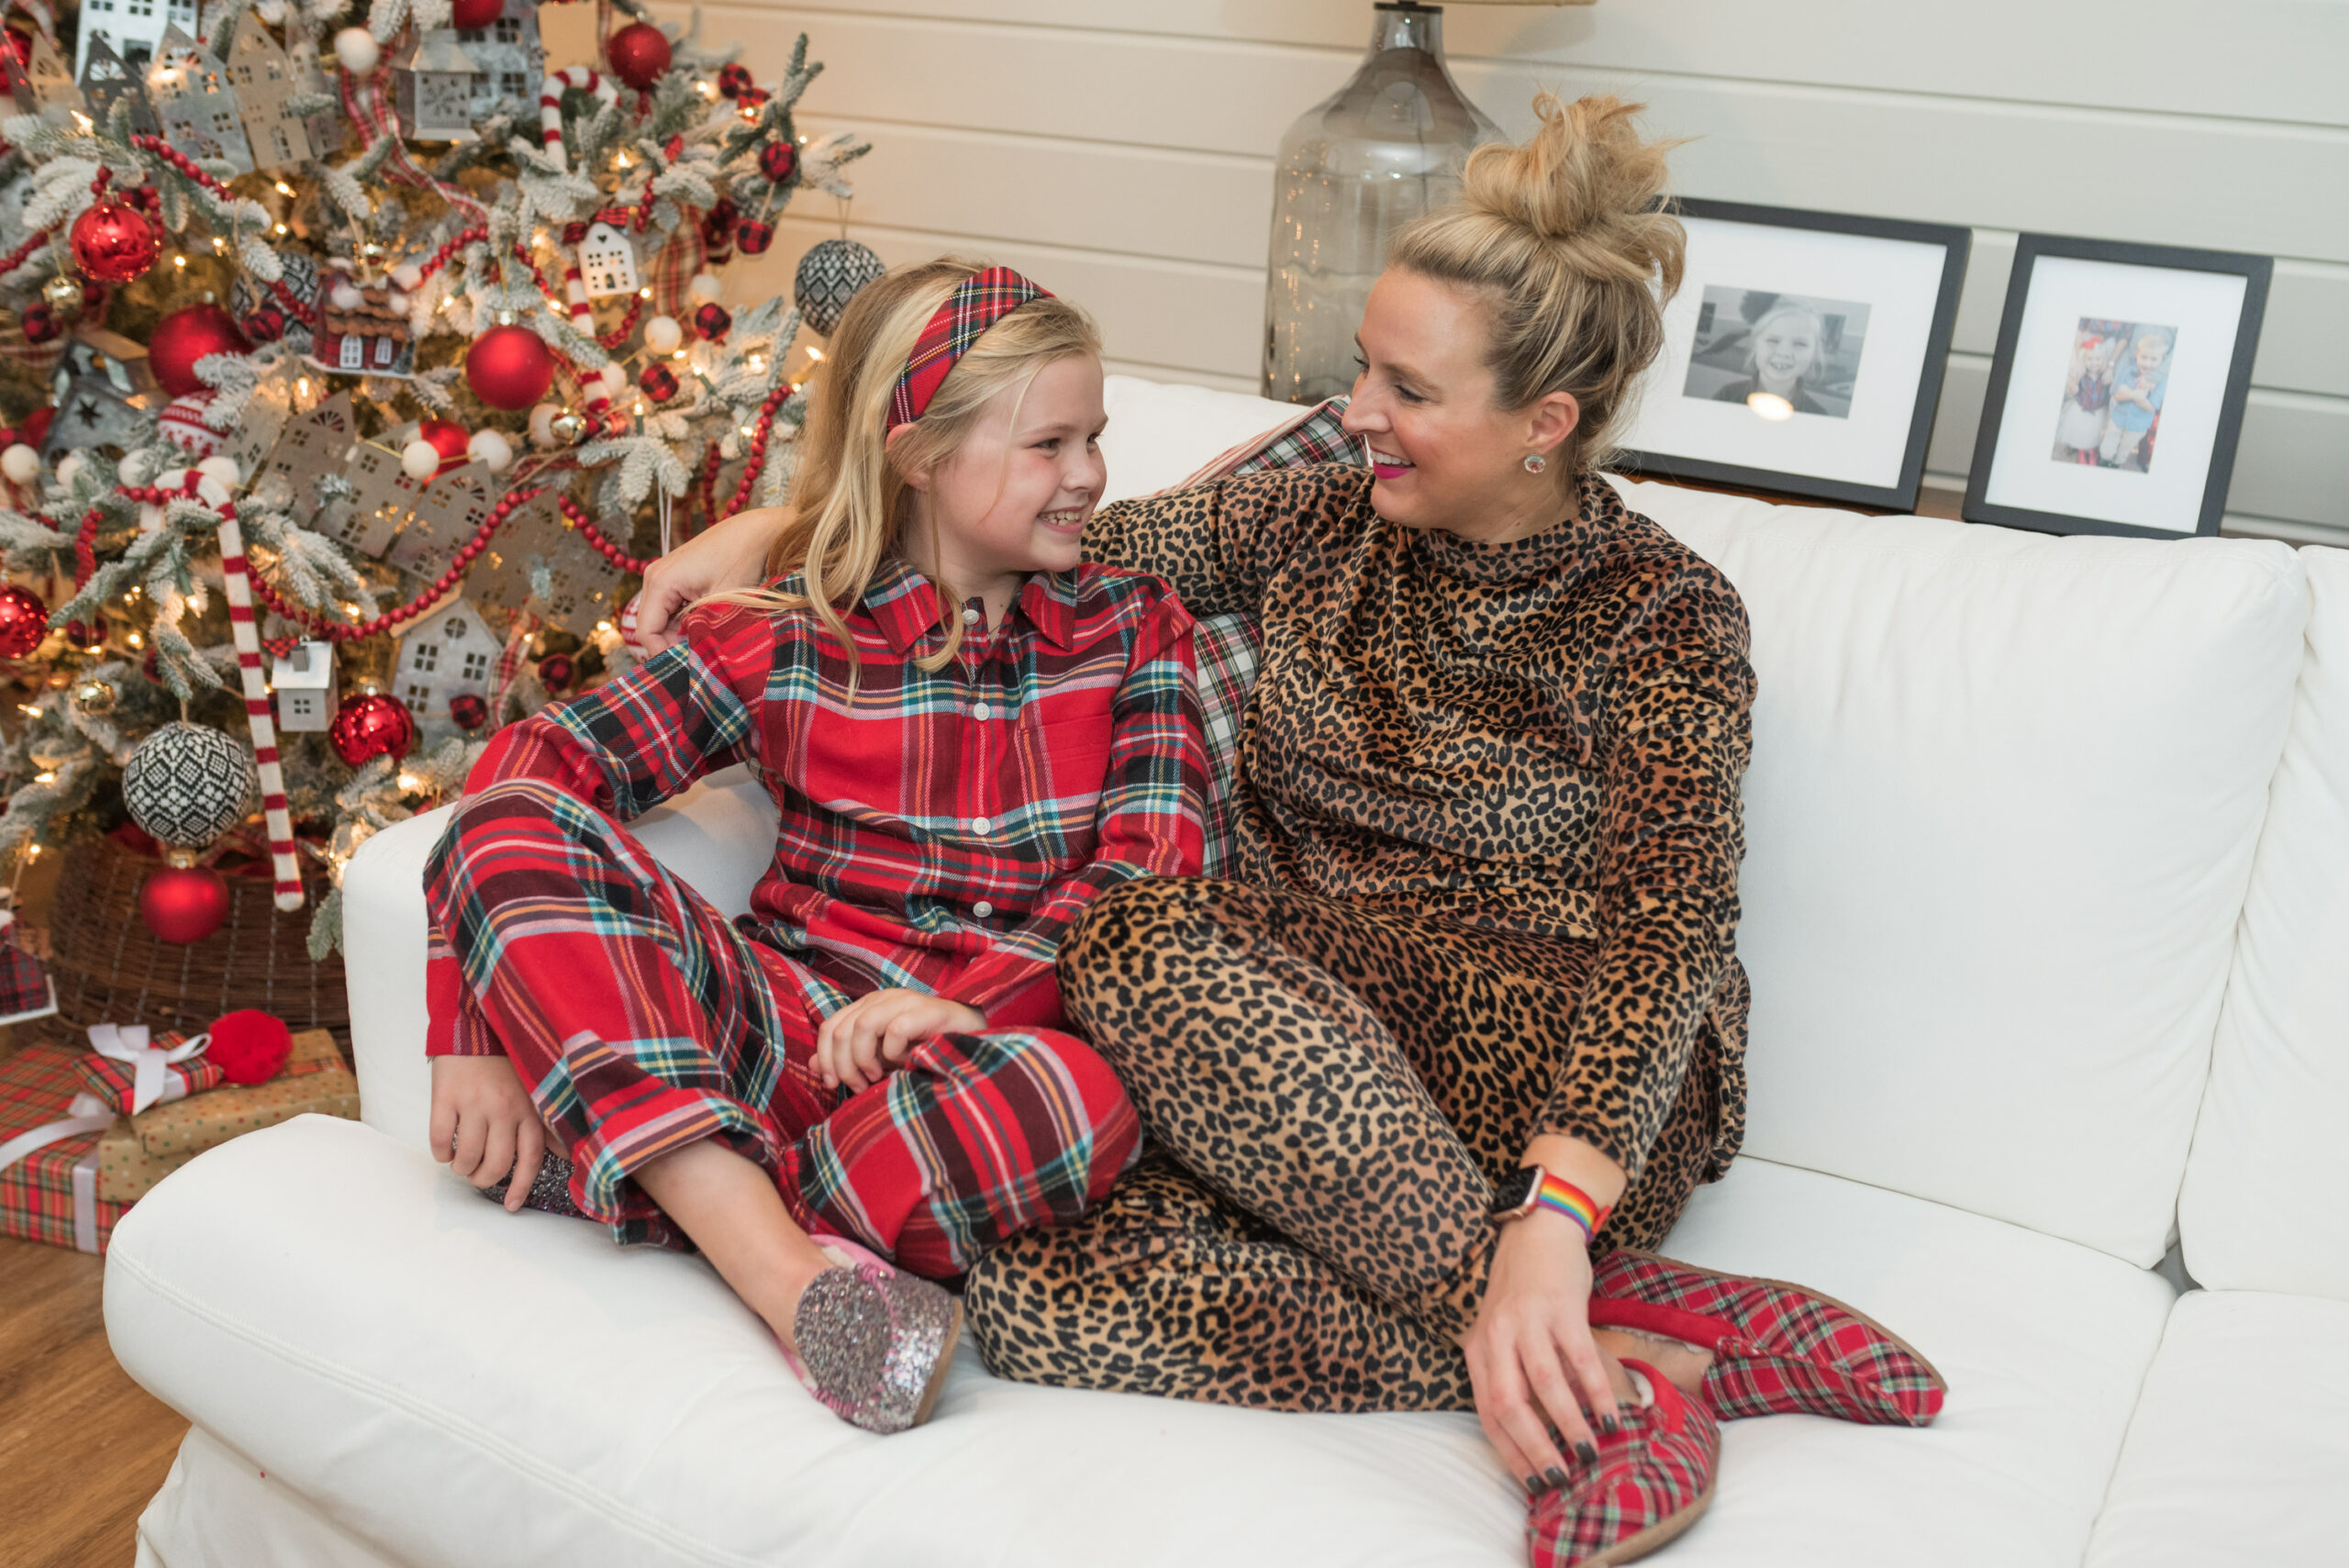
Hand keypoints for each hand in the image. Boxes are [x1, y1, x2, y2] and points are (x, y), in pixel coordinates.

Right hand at [429, 1054, 551, 1212]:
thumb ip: (546, 1124)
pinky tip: (444, 1150)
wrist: (474, 1028)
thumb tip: (566, 1154)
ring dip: (461, 1168)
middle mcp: (504, 1109)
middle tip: (476, 1176)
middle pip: (497, 1164)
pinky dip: (441, 1153)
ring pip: (468, 1156)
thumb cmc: (504, 1065)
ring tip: (460, 1162)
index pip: (530, 1159)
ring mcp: (474, 1103)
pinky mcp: (445, 1097)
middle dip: (484, 1180)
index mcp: (528, 1110)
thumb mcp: (532, 1092)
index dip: (521, 1187)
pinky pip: (441, 1138)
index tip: (511, 1206)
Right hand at [633, 505, 791, 650]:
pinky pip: (672, 608)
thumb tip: (689, 663)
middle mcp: (654, 577)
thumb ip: (699, 635)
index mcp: (659, 582)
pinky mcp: (676, 577)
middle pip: (651, 627)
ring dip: (681, 635)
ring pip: (662, 620)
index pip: (646, 633)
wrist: (758, 531)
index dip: (664, 655)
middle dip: (673, 646)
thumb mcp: (721, 605)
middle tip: (701, 659)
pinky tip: (708, 626)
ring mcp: (663, 575)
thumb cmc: (742, 561)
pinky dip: (687, 622)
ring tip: (708, 642)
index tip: (690, 667)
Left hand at [815, 989, 985, 1093]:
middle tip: (859, 1086)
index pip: (830, 1026)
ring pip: (861, 1027)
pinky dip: (894, 1054)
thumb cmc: (925, 1048)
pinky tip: (907, 1063)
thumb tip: (813, 1065)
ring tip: (878, 1077)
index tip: (832, 1085)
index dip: (825, 1057)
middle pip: (841, 1028)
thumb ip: (849, 1059)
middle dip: (843, 1065)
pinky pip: (894, 1032)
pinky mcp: (925, 1010)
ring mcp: (904, 1001)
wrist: (973, 1038)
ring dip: (863, 1060)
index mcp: (869, 1006)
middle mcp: (883, 998)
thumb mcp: (882, 1058)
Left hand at [1463, 1209, 1622, 1493]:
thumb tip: (1540, 1433)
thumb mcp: (1502, 1332)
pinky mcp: (1562, 1308)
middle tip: (1561, 1478)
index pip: (1488, 1413)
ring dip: (1568, 1425)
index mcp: (1478, 1348)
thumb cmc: (1522, 1290)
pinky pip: (1580, 1358)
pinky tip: (1611, 1415)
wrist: (1539, 1230)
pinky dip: (1596, 1392)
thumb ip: (1511, 1374)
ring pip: (1545, 1385)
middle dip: (1536, 1449)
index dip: (1511, 1452)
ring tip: (1589, 1453)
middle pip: (1510, 1405)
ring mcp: (1528, 1321)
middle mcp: (1497, 1336)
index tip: (1534, 1484)